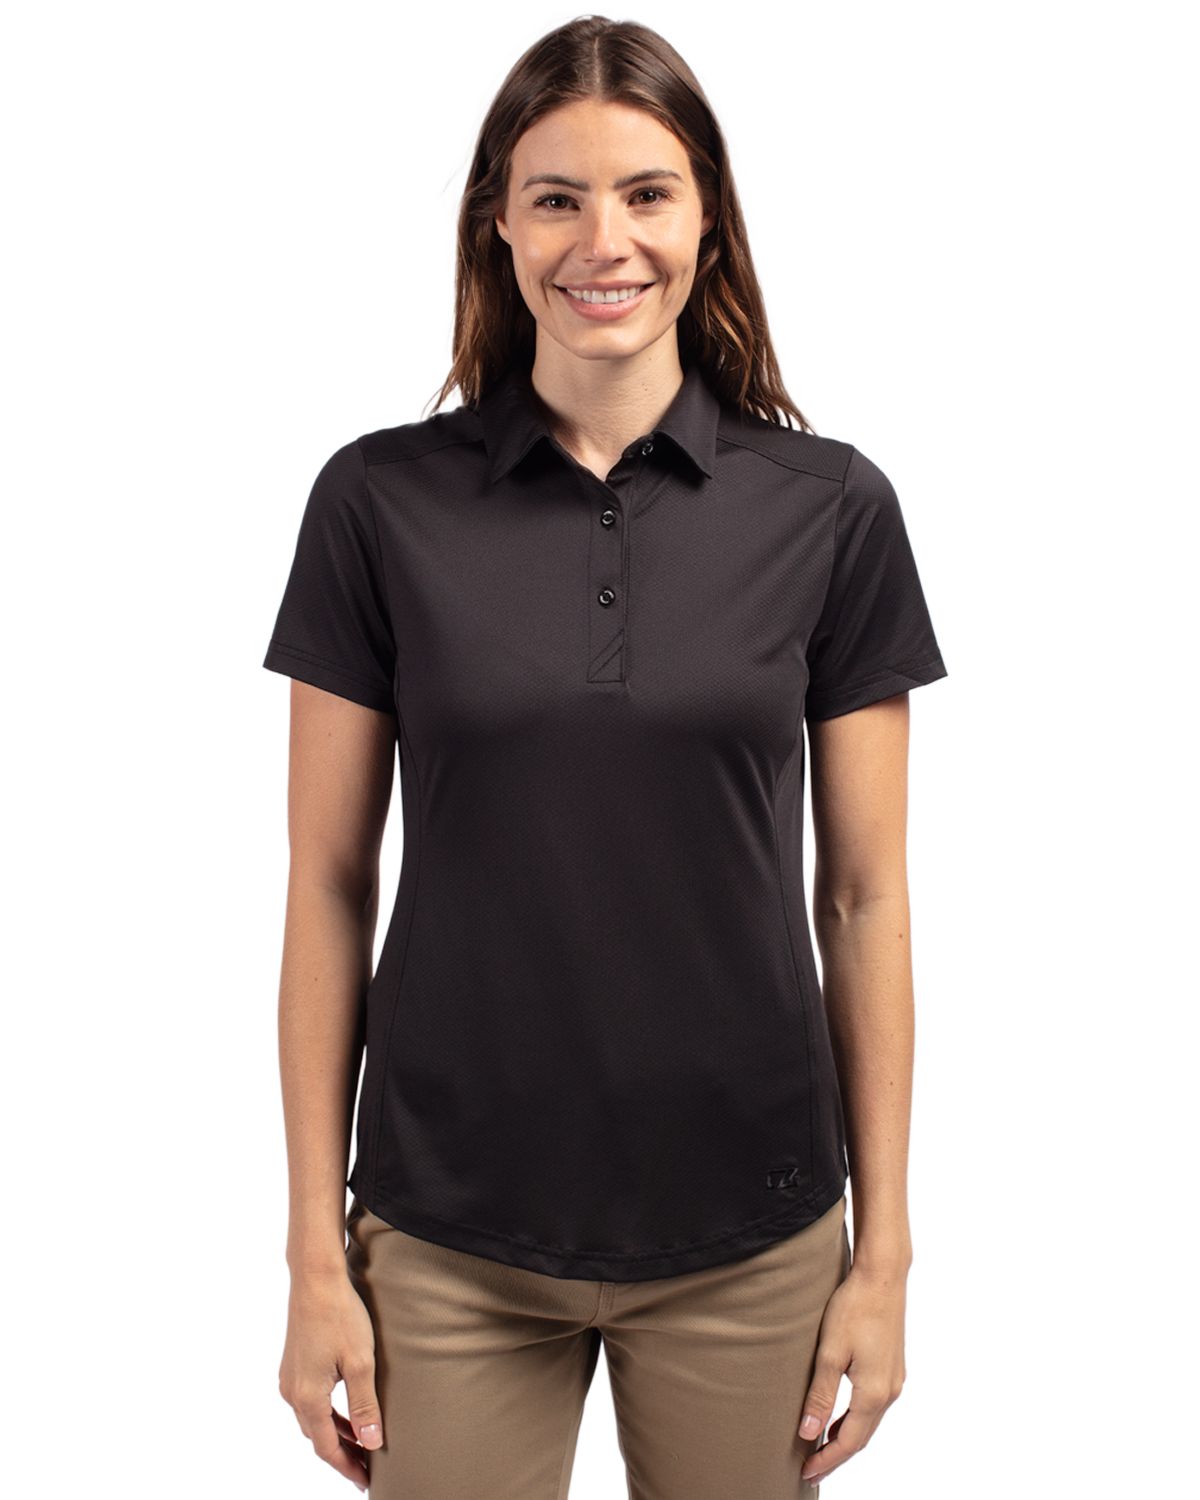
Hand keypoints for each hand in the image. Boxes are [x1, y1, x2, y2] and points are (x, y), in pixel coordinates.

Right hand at [278, 1267, 384, 1491]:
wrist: (316, 1278)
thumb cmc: (340, 1316)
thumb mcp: (360, 1362)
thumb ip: (364, 1405)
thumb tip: (370, 1442)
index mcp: (307, 1397)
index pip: (327, 1447)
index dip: (348, 1466)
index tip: (366, 1480)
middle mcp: (292, 1392)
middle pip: (318, 1437)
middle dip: (342, 1454)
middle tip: (367, 1467)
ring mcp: (290, 1378)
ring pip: (313, 1420)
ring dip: (336, 1434)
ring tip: (361, 1444)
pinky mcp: (294, 1365)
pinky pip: (310, 1402)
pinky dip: (328, 1414)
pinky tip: (345, 1412)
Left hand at [796, 1259, 907, 1482]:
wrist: (883, 1277)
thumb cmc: (854, 1308)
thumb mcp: (830, 1352)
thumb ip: (820, 1395)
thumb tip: (808, 1433)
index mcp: (874, 1393)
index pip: (849, 1441)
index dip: (828, 1460)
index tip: (807, 1474)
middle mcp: (889, 1392)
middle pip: (862, 1437)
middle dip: (837, 1455)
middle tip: (811, 1468)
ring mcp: (894, 1380)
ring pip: (869, 1422)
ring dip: (847, 1438)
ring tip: (821, 1448)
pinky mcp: (893, 1367)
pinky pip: (874, 1406)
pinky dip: (856, 1419)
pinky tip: (841, 1417)